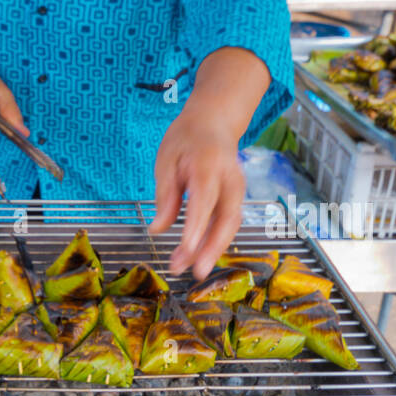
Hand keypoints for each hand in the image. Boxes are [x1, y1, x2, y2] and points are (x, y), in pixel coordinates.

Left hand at [150, 107, 245, 279]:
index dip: (196, 229)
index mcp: (208, 166)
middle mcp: (230, 180)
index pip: (203, 202)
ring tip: (192, 271)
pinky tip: (200, 258)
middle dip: (210, 248)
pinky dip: (216, 242)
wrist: (213, 123)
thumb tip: (158, 230)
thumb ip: (165, 196)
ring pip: (230, 225)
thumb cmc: (186, 141)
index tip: (184, 251)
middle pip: (226, 218)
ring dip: (213, 250)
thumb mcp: (166, 162)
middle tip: (193, 271)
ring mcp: (237, 189)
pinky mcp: (236, 198)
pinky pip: (228, 224)